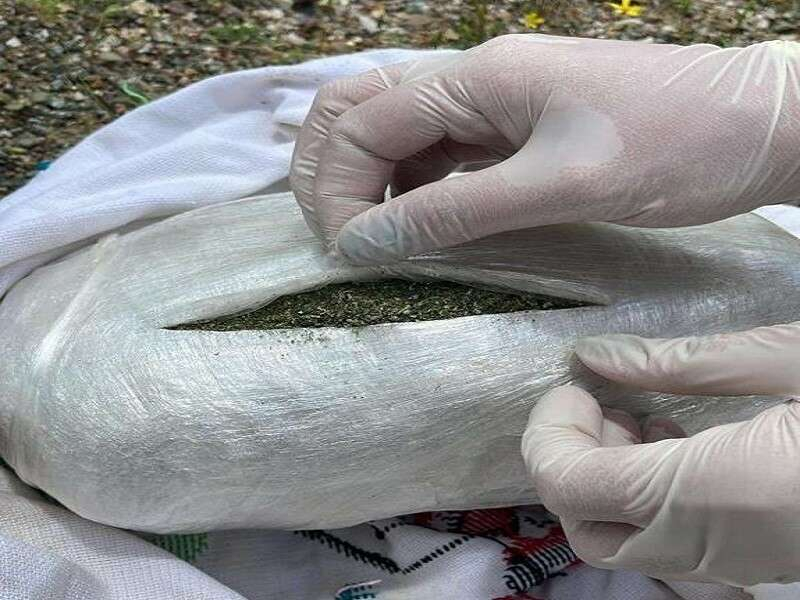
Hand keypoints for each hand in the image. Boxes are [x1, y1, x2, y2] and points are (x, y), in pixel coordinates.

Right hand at [290, 35, 799, 263]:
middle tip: (338, 238)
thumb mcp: (561, 184)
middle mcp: (472, 85)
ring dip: (371, 188)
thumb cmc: (673, 146)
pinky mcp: (514, 137)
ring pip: (398, 141)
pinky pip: (442, 163)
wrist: (757, 129)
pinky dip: (415, 197)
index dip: (339, 189)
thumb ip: (456, 212)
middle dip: (334, 174)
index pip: (364, 124)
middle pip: (363, 113)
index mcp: (476, 80)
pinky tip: (421, 233)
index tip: (347, 253)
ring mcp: (493, 109)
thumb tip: (364, 243)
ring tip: (373, 245)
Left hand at [522, 322, 799, 586]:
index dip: (549, 432)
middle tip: (600, 406)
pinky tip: (680, 447)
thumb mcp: (791, 363)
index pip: (571, 485)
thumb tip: (596, 354)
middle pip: (585, 528)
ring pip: (623, 543)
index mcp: (710, 491)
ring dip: (605, 480)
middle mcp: (712, 547)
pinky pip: (669, 544)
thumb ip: (683, 362)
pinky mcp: (757, 561)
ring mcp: (737, 563)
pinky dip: (645, 498)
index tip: (572, 387)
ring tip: (639, 419)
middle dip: (569, 463)